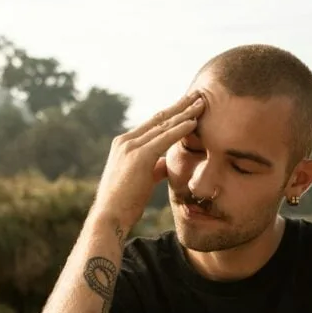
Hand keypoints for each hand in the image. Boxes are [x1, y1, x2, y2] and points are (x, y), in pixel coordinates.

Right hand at [91, 91, 204, 229]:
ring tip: (201, 103)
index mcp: (124, 145)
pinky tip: (194, 121)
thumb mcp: (142, 180)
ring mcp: (130, 146)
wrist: (110, 216)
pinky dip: (180, 129)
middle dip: (180, 106)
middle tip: (197, 95)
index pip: (153, 124)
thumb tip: (166, 164)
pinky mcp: (139, 156)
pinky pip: (164, 138)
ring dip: (184, 113)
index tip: (187, 106)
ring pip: (163, 125)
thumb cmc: (125, 203)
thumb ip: (153, 168)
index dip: (172, 114)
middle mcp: (126, 141)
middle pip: (159, 118)